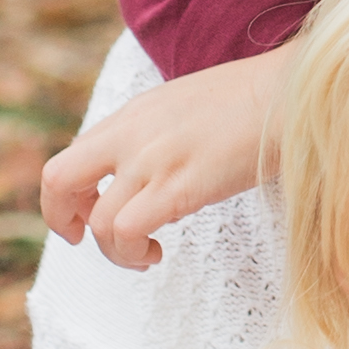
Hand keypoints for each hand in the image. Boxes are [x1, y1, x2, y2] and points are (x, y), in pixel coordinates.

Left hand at [40, 48, 294, 269]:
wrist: (289, 94)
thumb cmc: (253, 104)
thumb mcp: (186, 108)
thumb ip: (157, 137)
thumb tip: (152, 178)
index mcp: (132, 116)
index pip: (72, 156)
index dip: (68, 195)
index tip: (86, 215)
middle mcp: (131, 135)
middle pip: (59, 178)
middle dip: (62, 218)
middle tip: (81, 239)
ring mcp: (152, 160)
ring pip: (99, 221)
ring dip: (115, 251)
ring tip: (146, 254)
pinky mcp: (177, 186)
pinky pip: (126, 230)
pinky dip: (132, 252)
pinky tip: (157, 252)